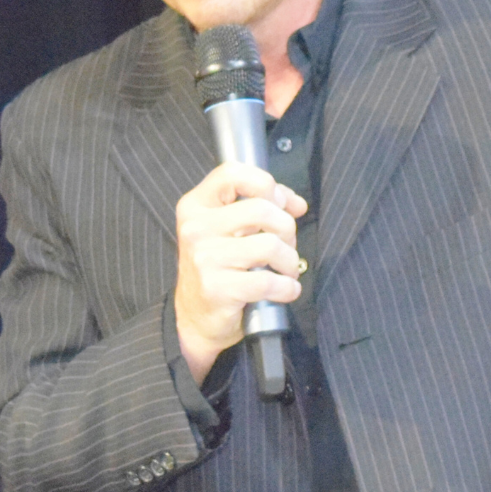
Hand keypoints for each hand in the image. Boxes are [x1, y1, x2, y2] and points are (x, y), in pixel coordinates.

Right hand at [174, 162, 307, 381]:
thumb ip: (259, 207)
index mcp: (195, 206)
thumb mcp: (227, 230)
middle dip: (286, 228)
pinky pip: (268, 280)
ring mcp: (204, 258)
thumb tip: (295, 203)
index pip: (232, 173)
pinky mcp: (217, 288)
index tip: (279, 202)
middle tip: (286, 244)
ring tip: (286, 269)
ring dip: (289, 260)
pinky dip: (287, 287)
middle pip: (261, 209)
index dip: (265, 183)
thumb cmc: (216, 269)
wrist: (195, 318)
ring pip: (269, 245)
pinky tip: (285, 289)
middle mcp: (196, 228)